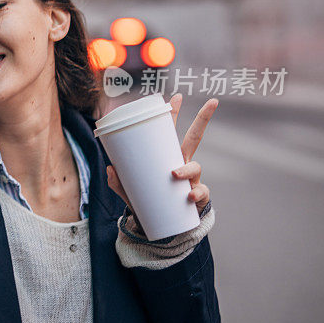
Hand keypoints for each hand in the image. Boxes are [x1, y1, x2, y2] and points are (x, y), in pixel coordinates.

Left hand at [106, 94, 218, 216]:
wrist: (160, 226)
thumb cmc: (145, 200)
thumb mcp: (127, 190)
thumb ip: (117, 181)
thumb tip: (110, 169)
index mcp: (166, 156)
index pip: (169, 131)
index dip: (173, 113)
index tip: (176, 96)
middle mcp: (182, 163)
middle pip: (194, 137)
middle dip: (203, 118)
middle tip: (213, 102)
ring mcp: (192, 179)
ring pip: (195, 166)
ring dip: (186, 169)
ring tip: (174, 174)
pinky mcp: (198, 196)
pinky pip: (200, 192)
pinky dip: (195, 193)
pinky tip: (189, 196)